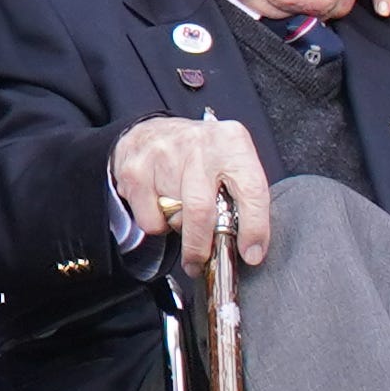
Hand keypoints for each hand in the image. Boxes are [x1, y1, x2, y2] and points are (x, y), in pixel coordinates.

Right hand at [109, 116, 272, 270]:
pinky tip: (160, 201)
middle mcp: (198, 145)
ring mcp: (163, 155)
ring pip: (174, 217)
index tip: (251, 254)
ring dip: (180, 228)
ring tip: (182, 211)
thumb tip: (249, 246)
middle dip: (201, 246)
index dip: (254, 228)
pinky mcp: (135, 170)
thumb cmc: (200, 154)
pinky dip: (157, 222)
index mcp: (231, 142)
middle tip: (201, 262)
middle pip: (202, 210)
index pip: (251, 189)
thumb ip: (242, 196)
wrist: (152, 128)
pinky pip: (149, 220)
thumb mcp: (230, 162)